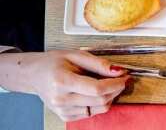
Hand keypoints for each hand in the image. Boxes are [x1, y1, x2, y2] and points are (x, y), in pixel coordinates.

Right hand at [0, 51, 129, 121]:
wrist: (34, 74)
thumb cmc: (54, 62)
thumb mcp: (76, 55)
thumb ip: (99, 63)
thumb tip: (118, 70)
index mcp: (62, 81)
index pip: (96, 89)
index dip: (115, 83)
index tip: (125, 76)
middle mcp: (61, 99)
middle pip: (99, 100)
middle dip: (116, 89)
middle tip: (122, 79)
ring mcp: (62, 110)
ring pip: (98, 109)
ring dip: (110, 97)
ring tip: (110, 85)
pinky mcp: (65, 116)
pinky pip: (90, 113)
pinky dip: (100, 104)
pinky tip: (98, 93)